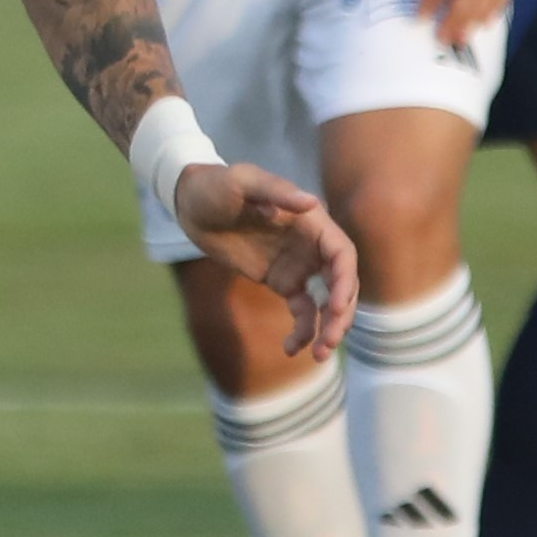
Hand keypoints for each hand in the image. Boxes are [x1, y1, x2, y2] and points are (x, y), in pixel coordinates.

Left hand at [175, 158, 356, 362]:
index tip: (337, 306)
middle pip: (340, 284)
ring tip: (316, 355)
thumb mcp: (244, 182)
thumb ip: (276, 192)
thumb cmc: (218, 185)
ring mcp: (298, 266)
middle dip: (341, 314)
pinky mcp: (281, 282)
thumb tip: (311, 202)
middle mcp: (311, 245)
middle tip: (329, 342)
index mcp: (312, 222)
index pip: (342, 254)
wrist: (191, 203)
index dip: (346, 281)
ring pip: (325, 303)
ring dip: (326, 329)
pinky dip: (302, 332)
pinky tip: (290, 350)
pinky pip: (302, 312)